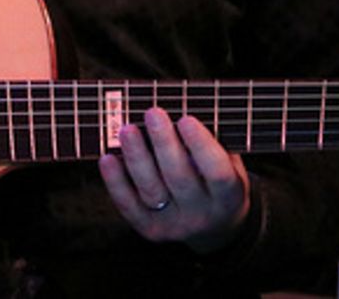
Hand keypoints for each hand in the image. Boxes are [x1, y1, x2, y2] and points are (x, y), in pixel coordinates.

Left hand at [98, 107, 249, 252]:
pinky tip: (108, 158)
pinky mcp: (150, 230)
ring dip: (137, 157)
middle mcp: (203, 215)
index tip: (186, 118)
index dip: (201, 145)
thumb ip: (213, 142)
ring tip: (127, 129)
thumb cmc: (218, 178)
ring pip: (152, 191)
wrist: (214, 227)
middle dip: (164, 143)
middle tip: (153, 113)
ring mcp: (175, 225)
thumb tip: (181, 108)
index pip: (216, 172)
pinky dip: (116, 182)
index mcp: (229, 197)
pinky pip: (129, 206)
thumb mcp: (229, 162)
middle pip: (180, 179)